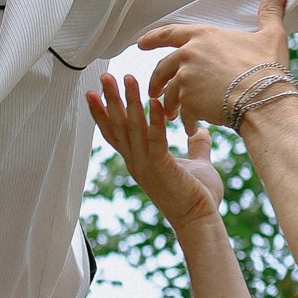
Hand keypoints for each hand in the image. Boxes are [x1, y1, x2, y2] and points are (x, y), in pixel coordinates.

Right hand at [87, 70, 226, 226]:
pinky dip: (154, 120)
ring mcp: (146, 167)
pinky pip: (155, 140)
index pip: (116, 133)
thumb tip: (199, 130)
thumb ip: (196, 146)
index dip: (104, 113)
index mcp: (140, 161)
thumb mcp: (197, 164)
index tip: (96, 92)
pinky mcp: (160, 169)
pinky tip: (154, 100)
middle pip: (117, 127)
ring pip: (132, 129)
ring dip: (127, 102)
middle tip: (104, 75)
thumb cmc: (199, 197)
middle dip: (110, 100)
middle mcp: (136, 163)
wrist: (200, 221)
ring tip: (125, 78)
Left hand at [139, 0, 294, 131]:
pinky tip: (192, 128)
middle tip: (154, 92)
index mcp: (203, 36)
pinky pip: (181, 113)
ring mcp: (186, 79)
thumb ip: (269, 13)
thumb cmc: (267, 66)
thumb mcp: (270, 35)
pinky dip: (186, 121)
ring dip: (170, 105)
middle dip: (156, 81)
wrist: (263, 97)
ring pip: (169, 93)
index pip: (170, 33)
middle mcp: (188, 55)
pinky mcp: (187, 102)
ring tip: (174, 116)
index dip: (153, 38)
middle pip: (162, 68)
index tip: (140, 44)